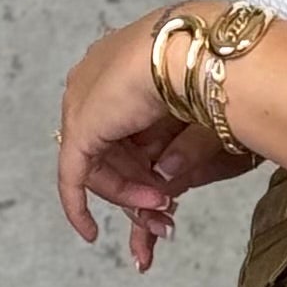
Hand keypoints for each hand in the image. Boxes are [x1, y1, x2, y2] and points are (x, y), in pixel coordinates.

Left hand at [56, 7, 256, 271]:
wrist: (202, 53)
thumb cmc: (215, 76)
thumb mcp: (199, 120)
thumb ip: (180, 150)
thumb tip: (166, 180)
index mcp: (122, 68)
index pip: (123, 130)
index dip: (144, 169)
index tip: (168, 197)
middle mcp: (96, 83)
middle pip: (111, 152)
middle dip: (138, 189)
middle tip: (166, 215)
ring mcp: (83, 102)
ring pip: (98, 166)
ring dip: (129, 196)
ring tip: (162, 210)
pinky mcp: (81, 127)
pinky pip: (72, 175)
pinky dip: (78, 205)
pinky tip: (90, 233)